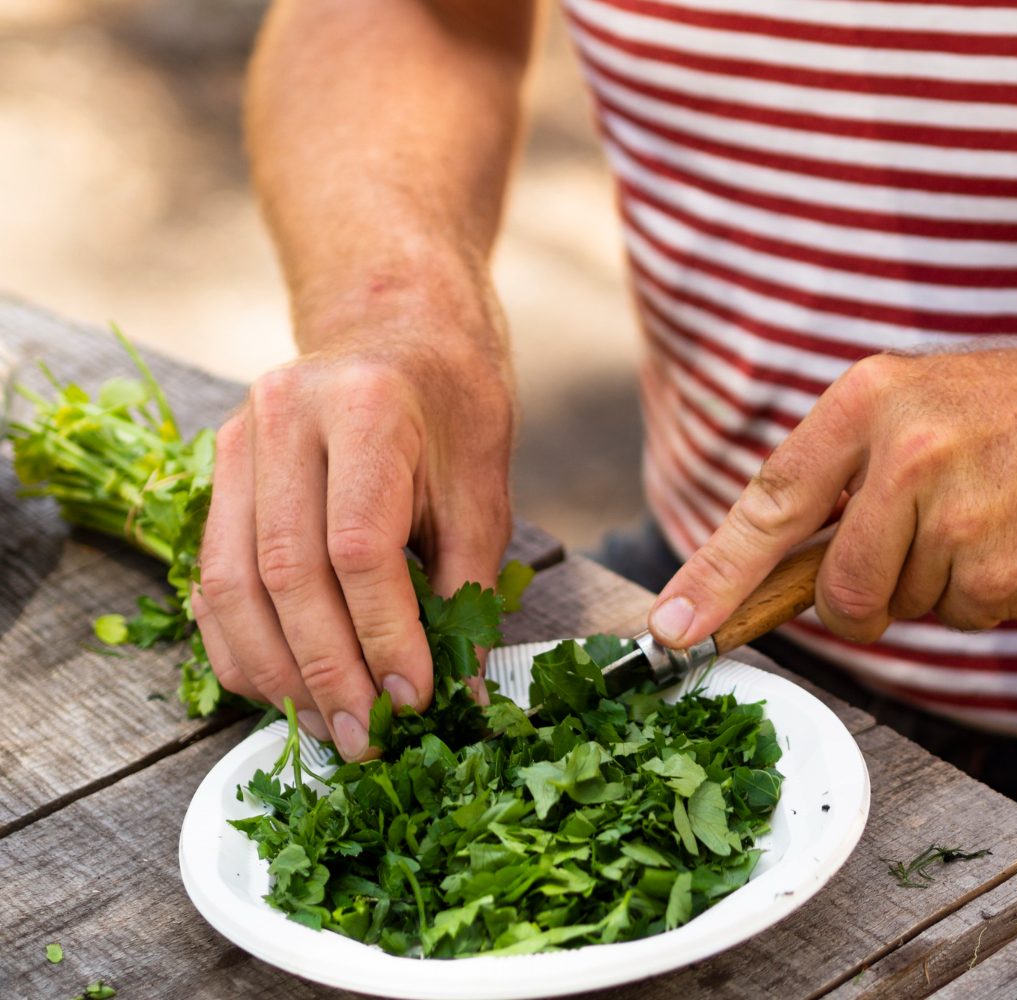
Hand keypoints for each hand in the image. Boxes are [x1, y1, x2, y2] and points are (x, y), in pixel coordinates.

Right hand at [191, 315, 513, 759]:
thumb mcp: (483, 491)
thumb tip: (461, 695)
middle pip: (287, 574)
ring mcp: (239, 440)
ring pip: (232, 583)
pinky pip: (211, 576)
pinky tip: (280, 687)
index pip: (358, 548)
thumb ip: (467, 591)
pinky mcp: (216, 470)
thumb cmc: (452, 412)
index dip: (383, 636)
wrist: (399, 332)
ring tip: (326, 725)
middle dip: (327, 671)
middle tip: (366, 737)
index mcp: (366, 409)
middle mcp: (286, 417)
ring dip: (277, 671)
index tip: (414, 698)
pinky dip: (240, 642)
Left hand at [647, 344, 1016, 646]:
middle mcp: (908, 453)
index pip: (770, 503)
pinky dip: (985, 596)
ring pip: (906, 607)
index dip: (716, 576)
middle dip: (861, 600)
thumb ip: (837, 477)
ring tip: (983, 516)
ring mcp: (962, 514)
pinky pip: (964, 619)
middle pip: (840, 590)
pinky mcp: (1009, 569)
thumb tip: (768, 575)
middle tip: (911, 552)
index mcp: (867, 400)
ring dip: (936, 584)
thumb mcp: (907, 404)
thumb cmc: (1003, 413)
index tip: (674, 630)